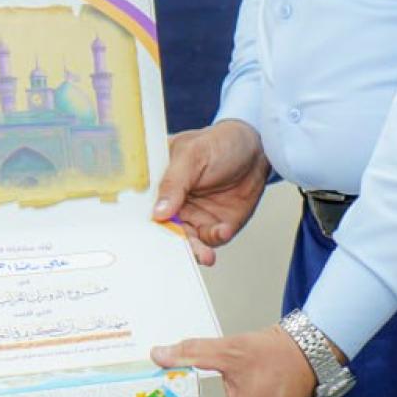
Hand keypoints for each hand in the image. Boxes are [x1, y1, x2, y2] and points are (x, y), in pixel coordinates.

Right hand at [151, 119, 269, 265]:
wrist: (255, 150)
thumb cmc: (219, 142)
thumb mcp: (193, 154)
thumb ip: (174, 182)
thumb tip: (158, 212)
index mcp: (158, 181)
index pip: (142, 206)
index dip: (141, 222)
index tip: (146, 236)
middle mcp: (172, 202)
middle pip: (162, 229)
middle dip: (169, 244)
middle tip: (178, 251)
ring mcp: (193, 215)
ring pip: (185, 240)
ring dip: (193, 249)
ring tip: (204, 254)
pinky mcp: (214, 225)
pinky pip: (210, 240)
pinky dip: (215, 239)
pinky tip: (223, 229)